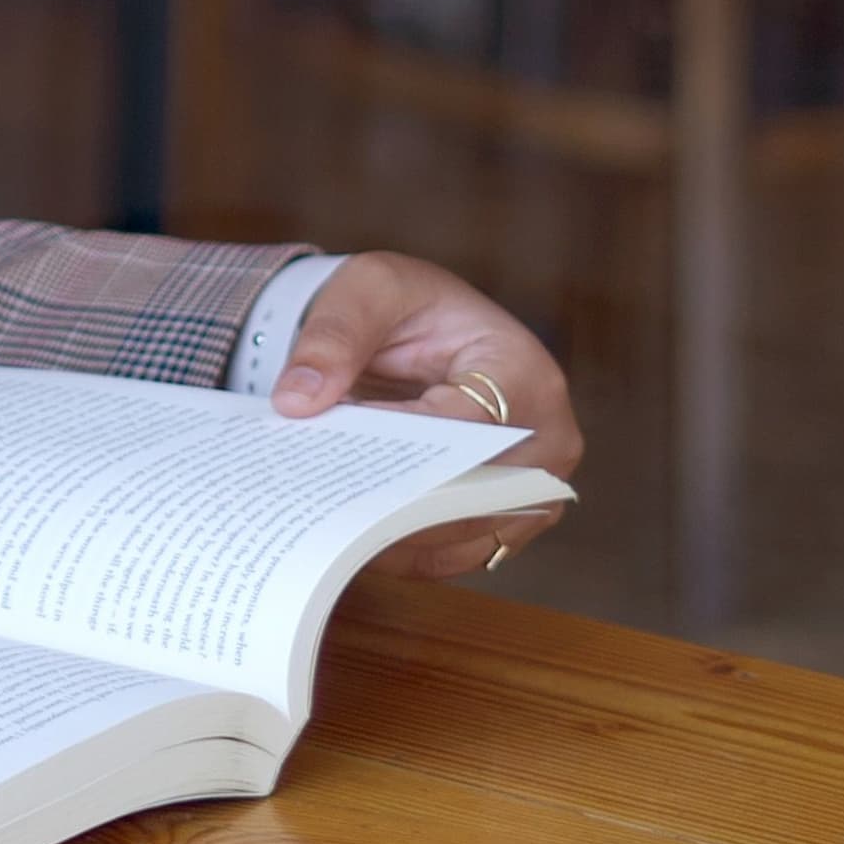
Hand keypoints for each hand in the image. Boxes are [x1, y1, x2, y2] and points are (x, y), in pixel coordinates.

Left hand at [272, 251, 582, 583]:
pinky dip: (401, 551)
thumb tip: (296, 401)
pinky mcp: (503, 518)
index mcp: (524, 371)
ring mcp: (531, 488)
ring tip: (324, 529)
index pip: (470, 428)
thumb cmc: (405, 303)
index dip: (404, 448)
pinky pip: (453, 554)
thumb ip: (332, 337)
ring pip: (464, 537)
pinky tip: (344, 538)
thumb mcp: (365, 290)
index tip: (340, 456)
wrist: (419, 328)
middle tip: (323, 510)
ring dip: (396, 538)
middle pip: (477, 496)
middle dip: (399, 505)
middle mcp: (546, 439)